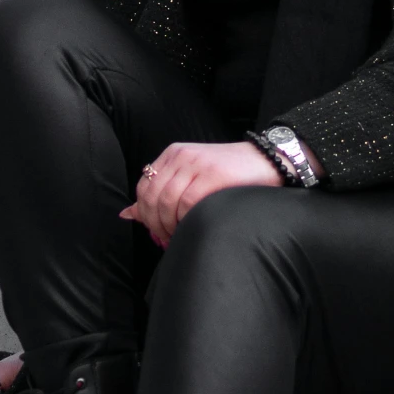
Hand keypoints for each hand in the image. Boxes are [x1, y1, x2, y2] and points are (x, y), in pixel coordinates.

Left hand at [121, 139, 281, 247]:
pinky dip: (185, 220)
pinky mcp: (212, 174)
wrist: (266, 161)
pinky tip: (192, 227)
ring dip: (169, 226)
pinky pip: (187, 203)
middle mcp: (180, 156)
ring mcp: (196, 164)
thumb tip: (127, 214)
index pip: (143, 187)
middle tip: (167, 239)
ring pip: (166, 202)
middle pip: (152, 197)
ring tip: (179, 236)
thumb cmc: (229, 175)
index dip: (146, 213)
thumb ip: (160, 193)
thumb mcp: (190, 177)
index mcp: (172, 154)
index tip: (157, 230)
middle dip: (155, 224)